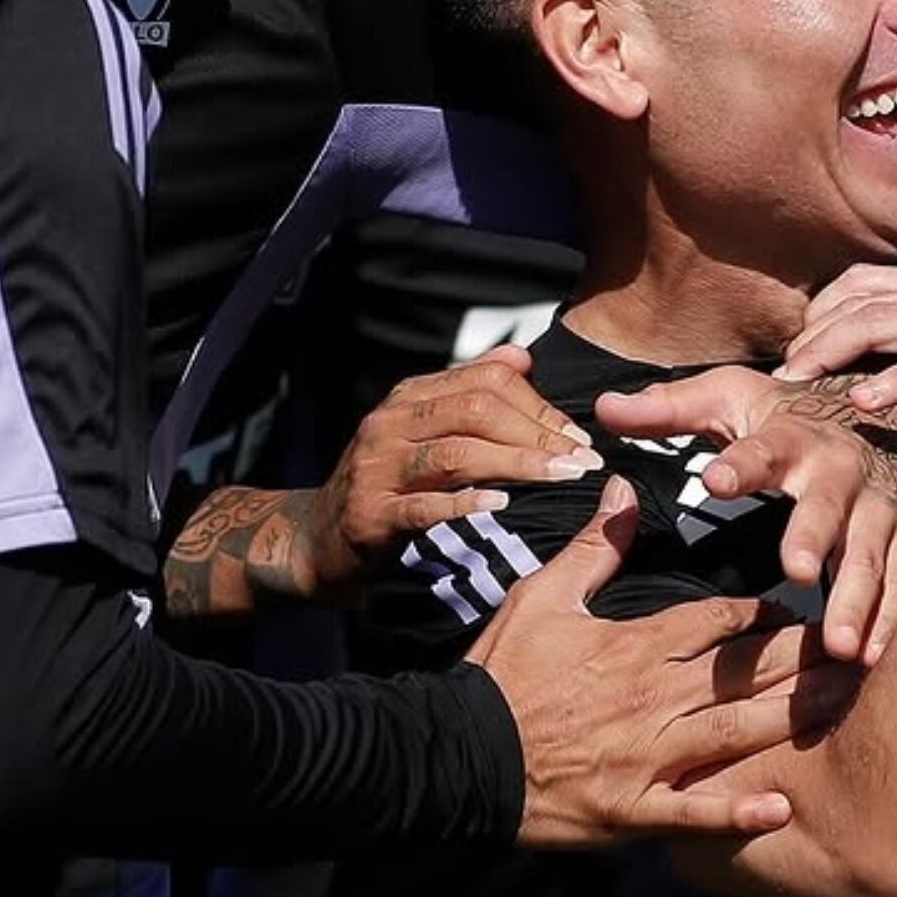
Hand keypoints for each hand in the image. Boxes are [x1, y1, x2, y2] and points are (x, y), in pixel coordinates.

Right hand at [303, 346, 604, 601]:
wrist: (314, 539)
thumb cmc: (386, 483)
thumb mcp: (422, 429)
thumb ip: (469, 391)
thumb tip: (523, 356)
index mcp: (410, 397)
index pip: (487, 380)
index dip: (540, 405)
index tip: (580, 436)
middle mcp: (391, 423)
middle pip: (476, 410)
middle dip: (538, 433)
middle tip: (582, 460)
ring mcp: (377, 468)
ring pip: (456, 453)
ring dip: (517, 463)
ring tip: (560, 477)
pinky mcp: (369, 516)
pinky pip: (423, 505)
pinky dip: (465, 503)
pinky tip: (501, 506)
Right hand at [466, 477, 855, 847]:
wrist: (454, 754)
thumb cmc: (500, 674)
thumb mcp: (541, 597)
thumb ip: (594, 545)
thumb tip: (623, 484)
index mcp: (634, 646)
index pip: (718, 622)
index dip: (764, 615)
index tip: (802, 609)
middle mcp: (652, 698)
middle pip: (745, 674)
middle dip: (804, 662)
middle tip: (857, 653)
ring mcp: (647, 756)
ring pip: (736, 732)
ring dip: (793, 720)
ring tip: (845, 708)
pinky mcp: (633, 808)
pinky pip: (694, 813)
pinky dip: (738, 812)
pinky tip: (783, 808)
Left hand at [594, 368, 896, 665]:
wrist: (891, 404)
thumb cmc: (793, 415)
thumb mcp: (732, 398)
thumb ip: (670, 410)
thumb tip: (603, 408)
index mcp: (790, 437)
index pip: (760, 448)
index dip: (739, 463)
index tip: (715, 481)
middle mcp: (841, 469)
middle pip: (827, 504)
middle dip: (815, 535)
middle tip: (798, 571)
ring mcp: (881, 504)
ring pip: (872, 553)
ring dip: (859, 598)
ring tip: (840, 644)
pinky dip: (893, 620)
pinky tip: (875, 658)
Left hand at [778, 264, 896, 407]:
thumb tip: (866, 368)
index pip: (864, 281)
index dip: (823, 308)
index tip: (796, 342)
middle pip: (862, 302)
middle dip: (815, 334)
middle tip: (785, 370)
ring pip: (882, 324)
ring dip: (833, 351)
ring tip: (800, 378)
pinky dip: (894, 382)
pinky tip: (865, 402)